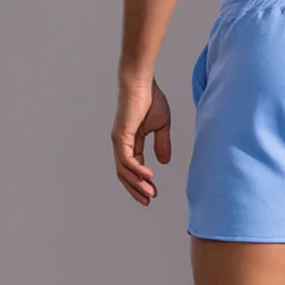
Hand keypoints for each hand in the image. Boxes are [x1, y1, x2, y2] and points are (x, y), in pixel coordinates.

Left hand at [111, 78, 170, 204]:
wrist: (143, 83)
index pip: (133, 168)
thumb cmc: (151, 99)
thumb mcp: (161, 126)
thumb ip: (162, 144)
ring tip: (150, 193)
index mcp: (131, 142)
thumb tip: (164, 162)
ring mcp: (119, 140)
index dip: (143, 181)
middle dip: (136, 189)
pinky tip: (149, 176)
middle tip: (148, 201)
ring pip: (124, 170)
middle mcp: (121, 144)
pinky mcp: (121, 136)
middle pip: (125, 174)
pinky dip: (137, 170)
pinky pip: (127, 159)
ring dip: (137, 183)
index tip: (153, 192)